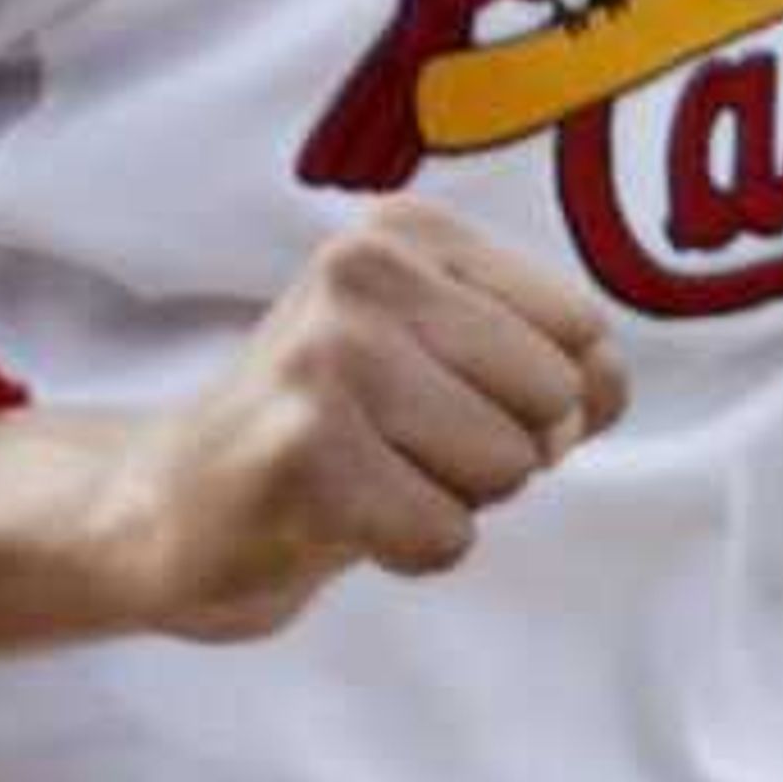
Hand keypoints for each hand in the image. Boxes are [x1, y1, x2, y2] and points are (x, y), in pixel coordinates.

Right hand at [117, 200, 628, 640]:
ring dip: (452, 502)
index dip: (542, 399)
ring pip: (505, 468)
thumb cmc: (341, 435)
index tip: (447, 400)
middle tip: (399, 450)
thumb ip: (561, 367)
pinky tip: (341, 520)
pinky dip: (410, 550)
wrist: (176, 504)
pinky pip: (445, 534)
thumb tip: (606, 386)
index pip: (581, 329)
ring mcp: (330, 355)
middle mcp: (365, 270)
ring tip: (369, 478)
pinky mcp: (306, 451)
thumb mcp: (454, 367)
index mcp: (409, 231)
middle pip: (550, 400)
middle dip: (499, 454)